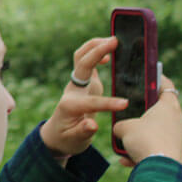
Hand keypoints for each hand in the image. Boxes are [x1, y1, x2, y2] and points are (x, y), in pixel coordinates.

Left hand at [39, 36, 126, 161]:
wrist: (57, 135)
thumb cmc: (67, 139)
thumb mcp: (74, 141)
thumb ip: (83, 132)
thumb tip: (92, 125)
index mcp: (70, 105)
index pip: (90, 101)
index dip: (107, 102)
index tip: (124, 104)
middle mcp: (72, 91)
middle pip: (81, 64)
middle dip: (96, 51)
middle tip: (115, 41)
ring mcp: (78, 84)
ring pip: (82, 57)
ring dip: (95, 46)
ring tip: (114, 40)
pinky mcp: (84, 82)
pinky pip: (88, 62)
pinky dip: (98, 52)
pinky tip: (111, 51)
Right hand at [112, 74, 181, 165]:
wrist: (159, 169)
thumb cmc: (145, 140)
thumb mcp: (124, 127)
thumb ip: (121, 124)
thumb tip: (122, 130)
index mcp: (169, 107)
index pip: (167, 87)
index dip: (158, 80)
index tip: (151, 77)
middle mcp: (178, 120)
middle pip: (161, 111)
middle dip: (145, 114)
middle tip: (131, 115)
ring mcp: (179, 138)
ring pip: (157, 132)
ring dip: (141, 137)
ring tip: (125, 144)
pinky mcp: (176, 154)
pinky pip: (157, 149)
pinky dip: (143, 152)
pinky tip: (128, 160)